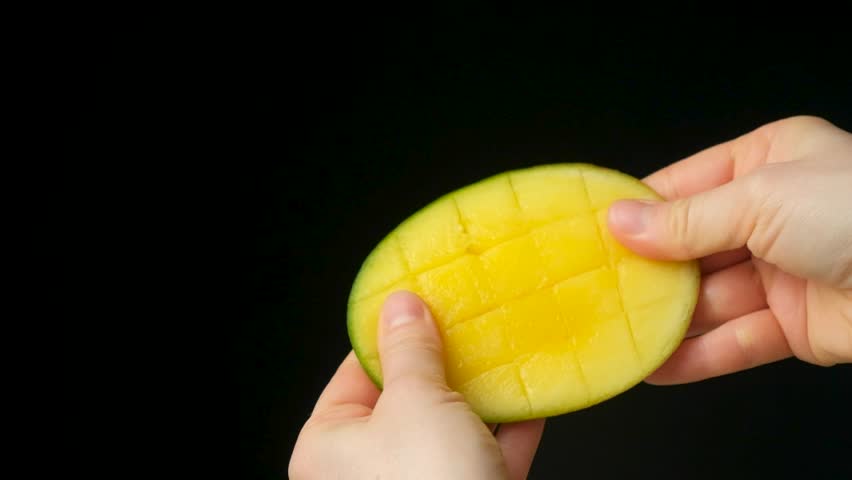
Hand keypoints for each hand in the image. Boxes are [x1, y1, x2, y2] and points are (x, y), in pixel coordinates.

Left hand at [289, 291, 544, 479]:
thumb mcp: (415, 401)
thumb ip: (409, 349)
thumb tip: (400, 305)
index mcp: (328, 446)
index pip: (355, 372)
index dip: (390, 333)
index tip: (419, 302)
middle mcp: (365, 472)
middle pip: (405, 399)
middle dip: (441, 363)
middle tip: (465, 323)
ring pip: (448, 428)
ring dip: (479, 394)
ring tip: (500, 353)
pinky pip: (484, 457)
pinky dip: (508, 430)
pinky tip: (531, 398)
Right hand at [607, 115, 851, 383]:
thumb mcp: (761, 198)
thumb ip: (686, 219)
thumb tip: (620, 223)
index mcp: (768, 161)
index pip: (684, 186)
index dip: (636, 210)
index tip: (588, 232)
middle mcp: (774, 214)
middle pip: (691, 246)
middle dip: (646, 270)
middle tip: (593, 288)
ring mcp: (784, 271)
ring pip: (709, 299)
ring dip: (666, 319)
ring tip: (615, 333)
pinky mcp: (796, 325)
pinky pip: (736, 340)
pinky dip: (697, 356)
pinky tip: (657, 365)